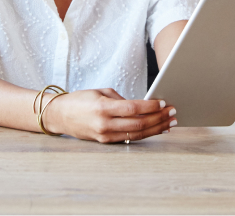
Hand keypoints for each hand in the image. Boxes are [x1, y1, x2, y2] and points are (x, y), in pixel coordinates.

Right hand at [41, 88, 175, 142]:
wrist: (61, 115)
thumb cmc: (81, 100)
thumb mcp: (100, 92)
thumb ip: (121, 99)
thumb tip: (141, 106)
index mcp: (103, 107)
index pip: (133, 108)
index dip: (150, 106)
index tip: (163, 102)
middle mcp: (105, 123)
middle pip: (139, 123)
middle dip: (159, 118)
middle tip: (172, 112)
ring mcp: (106, 135)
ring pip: (137, 134)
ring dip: (156, 128)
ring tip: (169, 123)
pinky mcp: (106, 142)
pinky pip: (129, 138)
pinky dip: (145, 134)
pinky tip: (156, 130)